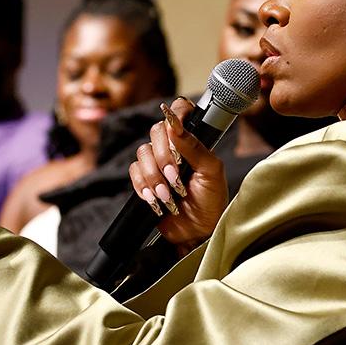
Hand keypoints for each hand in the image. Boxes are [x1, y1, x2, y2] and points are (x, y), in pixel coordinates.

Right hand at [128, 98, 227, 250]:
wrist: (197, 232)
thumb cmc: (211, 202)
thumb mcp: (211, 173)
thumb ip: (195, 147)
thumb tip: (175, 125)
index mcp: (192, 142)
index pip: (180, 112)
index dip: (174, 114)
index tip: (174, 129)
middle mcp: (173, 148)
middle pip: (155, 132)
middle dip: (163, 158)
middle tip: (175, 178)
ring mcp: (157, 164)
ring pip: (142, 154)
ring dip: (154, 177)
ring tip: (168, 196)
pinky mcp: (144, 180)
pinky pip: (134, 172)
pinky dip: (143, 186)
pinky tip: (155, 199)